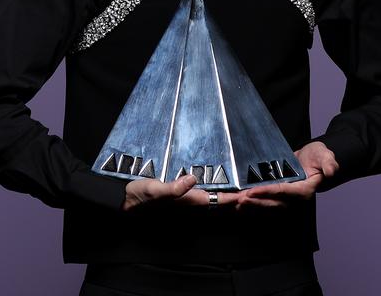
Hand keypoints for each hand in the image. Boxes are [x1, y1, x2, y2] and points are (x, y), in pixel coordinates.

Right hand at [122, 174, 240, 211]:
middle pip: (219, 201)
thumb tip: (193, 179)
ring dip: (228, 194)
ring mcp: (186, 199)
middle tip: (254, 190)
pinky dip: (216, 189)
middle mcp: (191, 201)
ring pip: (213, 197)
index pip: (218, 200)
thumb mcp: (155, 189)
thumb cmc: (140, 197)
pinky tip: (219, 183)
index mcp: (189, 201)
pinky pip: (204, 193)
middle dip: (236, 197)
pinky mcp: (181, 195)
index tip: (251, 194)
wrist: (125, 201)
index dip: (235, 198)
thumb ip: (174, 187)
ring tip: (243, 187)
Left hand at [235, 141, 338, 209]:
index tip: (253, 191)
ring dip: (251, 206)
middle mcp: (294, 199)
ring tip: (235, 202)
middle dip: (255, 202)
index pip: (284, 193)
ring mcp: (285, 199)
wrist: (313, 160)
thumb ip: (329, 163)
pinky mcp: (277, 197)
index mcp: (304, 191)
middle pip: (272, 203)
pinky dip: (251, 203)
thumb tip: (331, 171)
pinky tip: (238, 202)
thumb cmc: (319, 157)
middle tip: (239, 200)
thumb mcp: (325, 156)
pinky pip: (263, 202)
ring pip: (266, 206)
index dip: (268, 192)